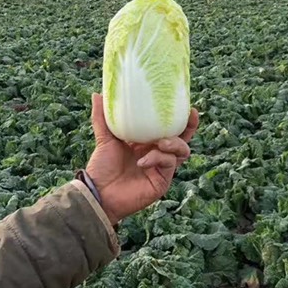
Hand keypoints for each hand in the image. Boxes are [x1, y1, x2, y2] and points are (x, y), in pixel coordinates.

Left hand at [85, 93, 198, 224]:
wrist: (98, 192)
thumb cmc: (102, 167)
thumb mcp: (104, 138)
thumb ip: (102, 118)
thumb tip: (97, 94)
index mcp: (147, 142)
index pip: (168, 127)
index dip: (179, 117)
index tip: (185, 104)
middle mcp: (157, 153)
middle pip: (182, 138)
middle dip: (190, 127)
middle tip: (190, 115)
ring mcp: (161, 168)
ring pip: (181, 151)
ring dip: (174, 143)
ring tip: (161, 141)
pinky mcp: (162, 181)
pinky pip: (168, 164)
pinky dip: (157, 158)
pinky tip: (143, 161)